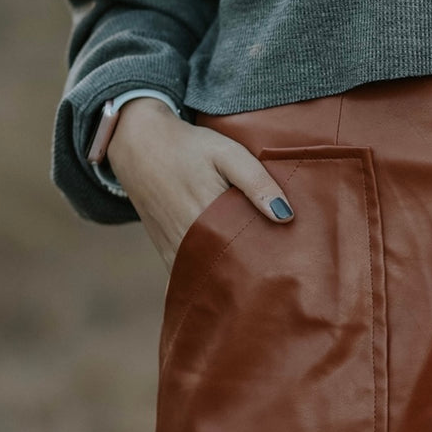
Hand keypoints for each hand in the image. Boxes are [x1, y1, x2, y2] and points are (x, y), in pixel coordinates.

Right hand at [106, 97, 293, 272]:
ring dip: (232, 283)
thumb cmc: (190, 148)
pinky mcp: (165, 252)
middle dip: (255, 277)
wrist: (140, 147)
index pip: (248, 251)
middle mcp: (189, 239)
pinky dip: (209, 283)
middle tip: (281, 278)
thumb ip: (257, 182)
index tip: (291, 266)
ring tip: (260, 284)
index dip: (270, 261)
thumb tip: (285, 216)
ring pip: (209, 279)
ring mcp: (174, 249)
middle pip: (230, 270)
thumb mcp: (227, 153)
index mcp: (208, 215)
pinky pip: (190, 278)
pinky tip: (229, 284)